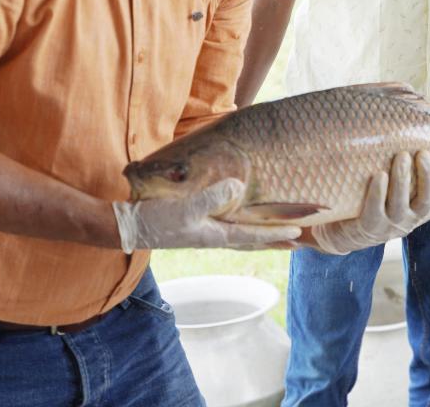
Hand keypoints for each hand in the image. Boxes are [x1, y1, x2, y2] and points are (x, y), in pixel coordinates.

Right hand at [113, 179, 301, 252]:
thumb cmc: (156, 217)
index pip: (253, 235)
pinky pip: (230, 228)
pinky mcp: (197, 225)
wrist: (129, 226)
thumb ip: (212, 196)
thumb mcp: (185, 206)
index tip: (298, 233)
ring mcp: (206, 232)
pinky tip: (246, 224)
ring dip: (264, 236)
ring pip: (243, 235)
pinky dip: (245, 228)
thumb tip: (239, 186)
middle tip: (300, 243)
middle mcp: (215, 236)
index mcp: (216, 234)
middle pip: (253, 240)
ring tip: (281, 236)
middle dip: (276, 241)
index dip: (276, 233)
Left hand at [311, 151, 429, 255]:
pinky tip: (378, 174)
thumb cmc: (379, 199)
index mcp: (421, 210)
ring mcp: (388, 225)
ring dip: (402, 180)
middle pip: (426, 202)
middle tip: (422, 153)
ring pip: (401, 206)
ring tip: (401, 156)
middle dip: (427, 177)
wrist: (345, 228)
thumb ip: (421, 171)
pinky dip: (378, 193)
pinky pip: (374, 212)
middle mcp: (409, 220)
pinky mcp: (367, 226)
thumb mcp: (403, 189)